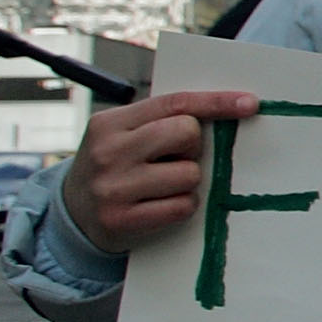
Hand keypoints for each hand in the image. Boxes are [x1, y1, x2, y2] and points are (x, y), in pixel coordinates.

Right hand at [59, 90, 260, 251]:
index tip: (250, 103)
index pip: (175, 103)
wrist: (72, 213)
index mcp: (110, 122)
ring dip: (188, 181)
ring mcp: (112, 187)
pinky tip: (160, 205)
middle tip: (174, 158)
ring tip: (162, 185)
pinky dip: (182, 206)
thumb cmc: (115, 166)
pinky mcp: (121, 219)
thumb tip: (228, 111)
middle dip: (192, 147)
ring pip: (190, 174)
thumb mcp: (124, 135)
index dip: (216, 102)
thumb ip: (161, 121)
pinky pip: (183, 206)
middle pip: (187, 134)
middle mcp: (108, 151)